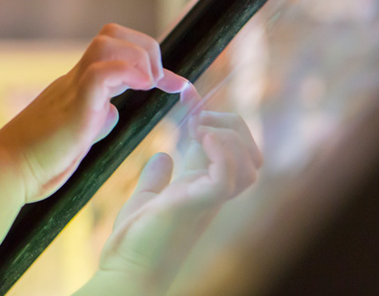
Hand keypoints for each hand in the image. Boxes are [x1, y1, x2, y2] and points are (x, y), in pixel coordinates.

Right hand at [0, 24, 188, 203]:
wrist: (6, 171)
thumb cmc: (36, 161)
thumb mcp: (76, 137)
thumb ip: (94, 121)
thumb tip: (112, 112)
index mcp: (76, 87)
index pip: (112, 52)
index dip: (146, 60)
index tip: (173, 83)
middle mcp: (74, 80)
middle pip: (111, 34)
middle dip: (146, 47)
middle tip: (160, 80)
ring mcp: (72, 89)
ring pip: (107, 42)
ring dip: (139, 56)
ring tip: (151, 83)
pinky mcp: (74, 105)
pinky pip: (102, 72)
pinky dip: (127, 71)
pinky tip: (142, 86)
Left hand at [97, 110, 262, 292]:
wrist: (125, 272)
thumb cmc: (136, 241)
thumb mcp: (147, 199)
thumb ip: (157, 178)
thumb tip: (163, 156)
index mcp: (203, 189)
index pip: (236, 153)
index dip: (223, 125)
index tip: (192, 107)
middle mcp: (212, 195)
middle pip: (253, 158)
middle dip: (234, 127)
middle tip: (198, 119)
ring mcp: (207, 201)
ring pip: (249, 167)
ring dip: (227, 137)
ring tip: (197, 129)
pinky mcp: (194, 206)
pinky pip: (226, 179)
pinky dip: (221, 154)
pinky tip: (201, 139)